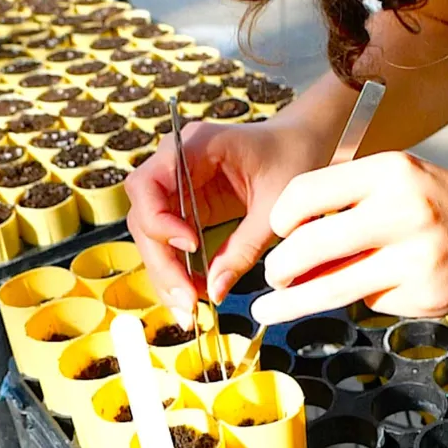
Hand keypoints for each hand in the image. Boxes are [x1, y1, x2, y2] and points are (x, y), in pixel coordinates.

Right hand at [124, 116, 329, 318]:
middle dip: (161, 261)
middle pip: (144, 214)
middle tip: (187, 301)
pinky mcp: (186, 204)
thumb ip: (245, 248)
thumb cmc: (294, 158)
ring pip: (150, 232)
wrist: (304, 140)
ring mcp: (177, 183)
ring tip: (190, 307)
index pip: (148, 184)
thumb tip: (215, 291)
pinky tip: (193, 293)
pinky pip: (168, 238)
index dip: (159, 221)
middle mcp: (175, 161)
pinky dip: (176, 267)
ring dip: (165, 270)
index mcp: (196, 145)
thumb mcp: (276, 206)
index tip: (190, 247)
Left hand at [251, 152, 447, 325]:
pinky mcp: (425, 294)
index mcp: (391, 171)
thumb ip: (349, 206)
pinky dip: (363, 297)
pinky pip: (371, 301)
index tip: (277, 230)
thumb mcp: (400, 184)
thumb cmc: (444, 205)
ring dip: (293, 301)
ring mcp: (416, 257)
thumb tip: (289, 248)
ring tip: (270, 310)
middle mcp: (404, 210)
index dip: (281, 217)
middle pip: (311, 245)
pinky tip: (381, 286)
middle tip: (272, 276)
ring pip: (331, 288)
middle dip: (279, 266)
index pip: (307, 192)